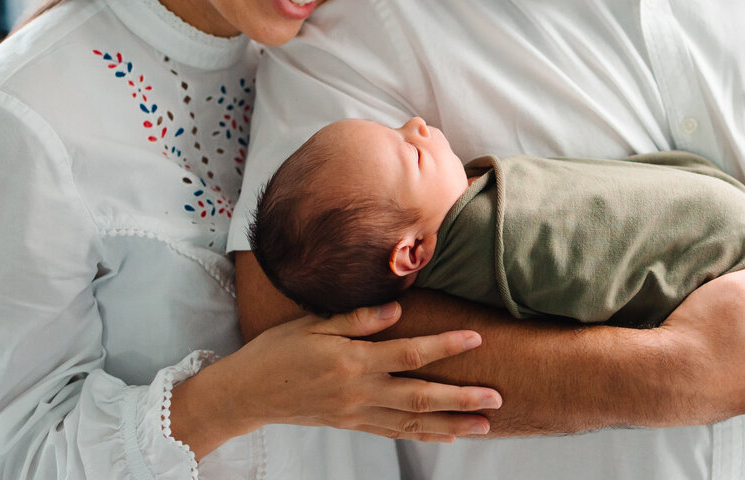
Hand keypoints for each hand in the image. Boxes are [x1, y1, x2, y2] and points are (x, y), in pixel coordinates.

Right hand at [172, 302, 502, 457]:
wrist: (248, 393)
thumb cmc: (278, 351)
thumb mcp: (312, 324)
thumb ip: (356, 318)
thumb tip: (396, 309)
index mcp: (353, 361)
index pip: (409, 353)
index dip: (444, 346)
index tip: (475, 338)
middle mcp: (360, 392)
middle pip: (421, 397)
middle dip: (461, 398)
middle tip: (496, 398)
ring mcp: (357, 413)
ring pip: (413, 423)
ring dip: (452, 424)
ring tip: (485, 424)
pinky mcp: (352, 425)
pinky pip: (395, 433)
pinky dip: (423, 437)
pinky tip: (447, 437)